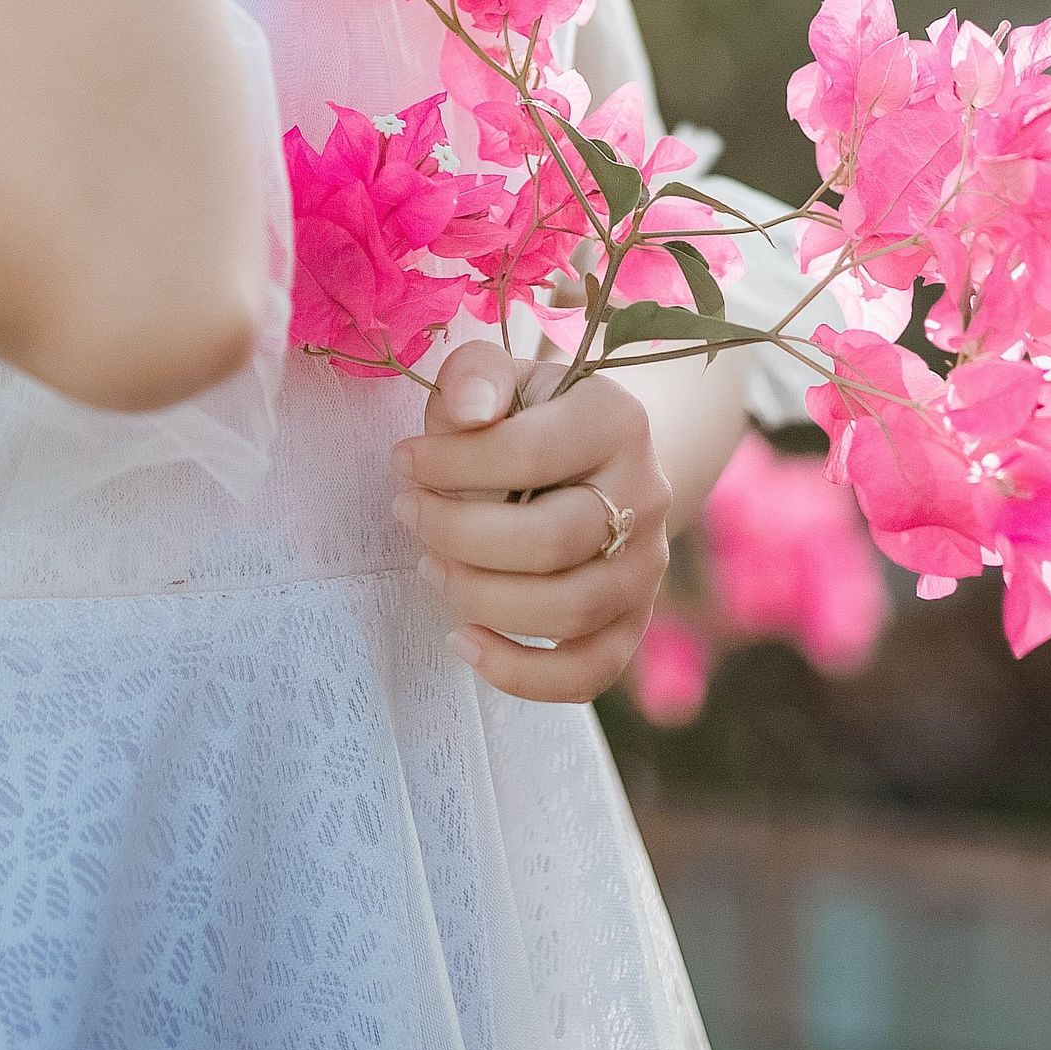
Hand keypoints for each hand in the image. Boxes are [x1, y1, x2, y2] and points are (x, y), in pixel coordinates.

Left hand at [396, 343, 672, 703]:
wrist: (595, 460)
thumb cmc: (528, 416)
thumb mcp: (502, 376)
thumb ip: (475, 377)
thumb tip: (466, 411)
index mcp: (618, 421)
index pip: (532, 452)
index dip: (454, 463)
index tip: (403, 460)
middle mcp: (646, 497)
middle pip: (552, 541)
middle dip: (459, 535)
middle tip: (409, 513)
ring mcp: (646, 567)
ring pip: (569, 610)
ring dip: (481, 598)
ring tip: (430, 566)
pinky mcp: (632, 623)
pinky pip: (588, 673)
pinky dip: (520, 673)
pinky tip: (464, 641)